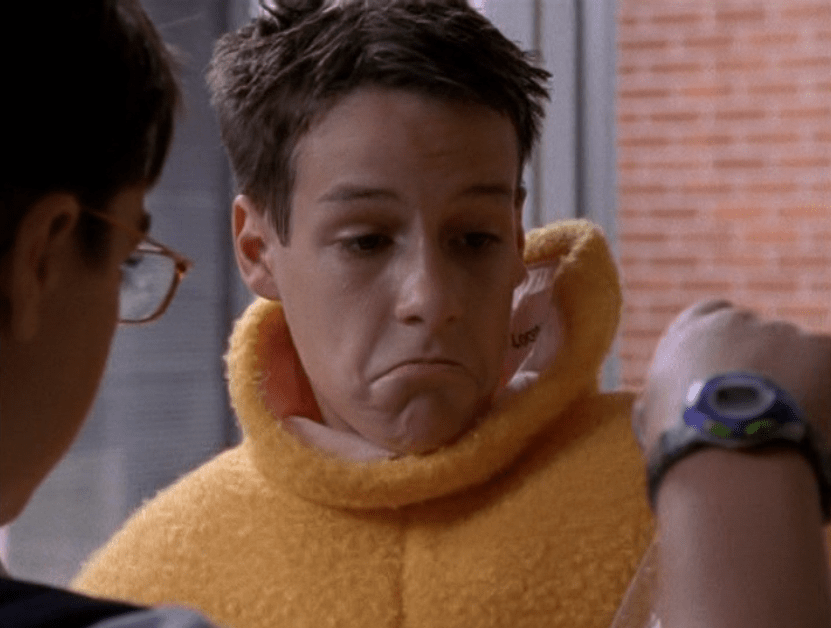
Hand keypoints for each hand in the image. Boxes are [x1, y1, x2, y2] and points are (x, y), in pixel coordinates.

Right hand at [633, 299, 830, 460]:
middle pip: (762, 336)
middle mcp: (734, 321)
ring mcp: (781, 332)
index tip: (737, 373)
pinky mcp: (823, 348)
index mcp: (689, 332)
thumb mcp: (651, 418)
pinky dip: (827, 394)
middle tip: (771, 411)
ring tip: (794, 428)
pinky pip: (829, 367)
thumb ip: (656, 398)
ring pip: (801, 356)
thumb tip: (650, 403)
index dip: (729, 343)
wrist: (728, 465)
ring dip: (802, 383)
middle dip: (770, 366)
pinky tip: (814, 425)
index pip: (714, 314)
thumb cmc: (683, 450)